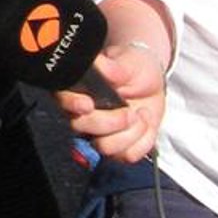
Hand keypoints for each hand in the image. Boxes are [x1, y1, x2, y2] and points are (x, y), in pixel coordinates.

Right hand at [60, 39, 166, 165]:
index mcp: (79, 91)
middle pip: (82, 129)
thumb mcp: (127, 62)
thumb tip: (98, 64)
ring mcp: (100, 134)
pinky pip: (127, 156)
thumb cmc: (134, 68)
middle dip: (111, 122)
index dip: (73, 105)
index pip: (64, 100)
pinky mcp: (118, 148)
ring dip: (129, 133)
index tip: (88, 104)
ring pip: (104, 148)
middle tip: (130, 111)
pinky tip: (145, 123)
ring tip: (140, 115)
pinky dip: (142, 141)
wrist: (152, 81)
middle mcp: (84, 116)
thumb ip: (112, 66)